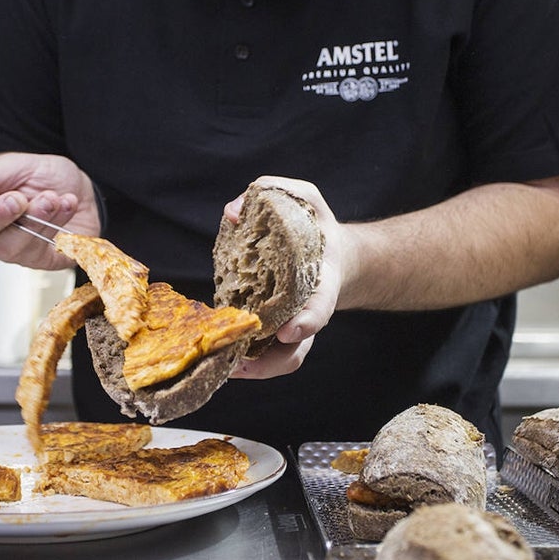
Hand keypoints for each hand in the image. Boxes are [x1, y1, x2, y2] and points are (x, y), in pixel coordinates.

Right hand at [0, 151, 101, 270]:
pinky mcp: (37, 259)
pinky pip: (37, 249)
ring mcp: (10, 247)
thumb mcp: (13, 165)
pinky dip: (54, 223)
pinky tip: (64, 205)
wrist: (82, 187)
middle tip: (17, 198)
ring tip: (50, 198)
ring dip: (32, 219)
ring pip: (5, 247)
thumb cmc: (43, 177)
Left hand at [226, 175, 348, 379]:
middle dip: (273, 360)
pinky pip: (270, 356)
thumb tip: (232, 213)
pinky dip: (250, 362)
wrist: (333, 253)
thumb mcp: (305, 197)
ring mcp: (298, 325)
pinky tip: (225, 360)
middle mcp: (312, 311)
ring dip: (257, 368)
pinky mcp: (281, 330)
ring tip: (229, 368)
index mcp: (324, 282)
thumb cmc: (314, 225)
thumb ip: (274, 190)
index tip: (289, 332)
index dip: (307, 321)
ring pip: (285, 360)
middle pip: (298, 348)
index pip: (320, 308)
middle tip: (243, 363)